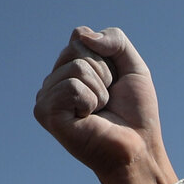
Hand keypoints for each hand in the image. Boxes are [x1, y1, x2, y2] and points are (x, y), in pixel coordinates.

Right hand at [33, 27, 176, 183]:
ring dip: (100, 90)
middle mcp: (54, 81)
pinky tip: (88, 119)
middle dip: (104, 73)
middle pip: (77, 48)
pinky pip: (71, 86)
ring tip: (99, 111)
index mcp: (69, 69)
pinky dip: (90, 101)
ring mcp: (46, 96)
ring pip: (76, 67)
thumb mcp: (133, 66)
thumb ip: (115, 39)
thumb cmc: (135, 113)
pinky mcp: (45, 112)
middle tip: (108, 100)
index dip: (107, 59)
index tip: (114, 84)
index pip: (80, 37)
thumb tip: (81, 34)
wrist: (139, 148)